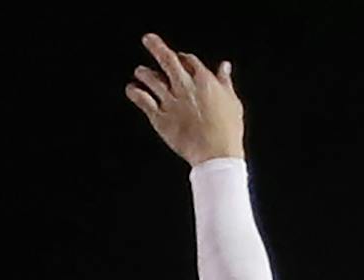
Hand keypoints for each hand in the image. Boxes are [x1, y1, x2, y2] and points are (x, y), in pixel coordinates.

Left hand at [127, 33, 244, 164]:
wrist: (216, 155)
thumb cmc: (228, 131)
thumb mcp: (232, 102)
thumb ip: (225, 82)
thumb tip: (225, 66)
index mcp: (203, 80)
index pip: (188, 59)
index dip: (182, 57)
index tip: (179, 57)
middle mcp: (184, 86)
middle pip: (166, 59)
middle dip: (155, 47)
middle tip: (148, 40)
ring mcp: (170, 101)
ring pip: (151, 78)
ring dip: (143, 72)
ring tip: (139, 71)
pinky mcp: (160, 117)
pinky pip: (142, 100)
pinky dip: (134, 92)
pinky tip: (131, 89)